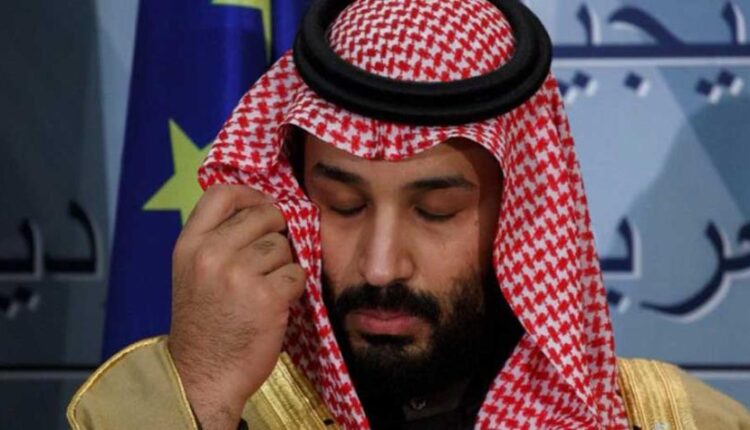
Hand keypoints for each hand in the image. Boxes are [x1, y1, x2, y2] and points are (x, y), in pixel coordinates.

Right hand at [168, 185, 305, 428]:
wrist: (203, 374)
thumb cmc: (204, 324)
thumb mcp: (192, 273)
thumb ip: (216, 240)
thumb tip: (262, 208)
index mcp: (189, 245)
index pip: (222, 193)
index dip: (251, 195)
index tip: (263, 207)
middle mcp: (211, 254)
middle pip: (264, 215)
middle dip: (276, 233)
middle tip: (270, 260)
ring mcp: (239, 274)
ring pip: (283, 246)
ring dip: (284, 266)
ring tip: (265, 289)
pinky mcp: (267, 296)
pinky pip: (296, 273)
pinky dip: (293, 289)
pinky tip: (275, 304)